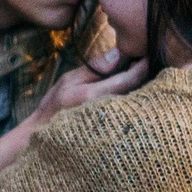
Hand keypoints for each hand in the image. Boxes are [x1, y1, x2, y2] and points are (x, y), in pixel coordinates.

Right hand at [0, 48, 149, 184]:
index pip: (129, 79)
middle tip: (145, 64)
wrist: (44, 138)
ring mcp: (114, 127)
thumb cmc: (55, 106)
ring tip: (139, 79)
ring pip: (138, 104)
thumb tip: (120, 53)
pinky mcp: (116, 135)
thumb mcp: (69, 80)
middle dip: (145, 78)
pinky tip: (132, 96)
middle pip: (139, 92)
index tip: (147, 56)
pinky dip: (136, 103)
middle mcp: (108, 113)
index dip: (142, 66)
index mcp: (94, 96)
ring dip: (142, 90)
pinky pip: (132, 115)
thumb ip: (95, 67)